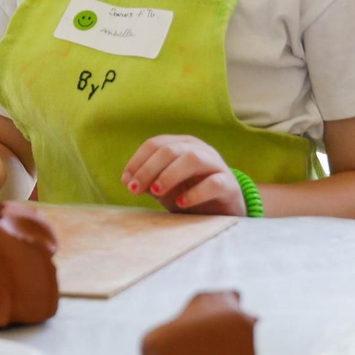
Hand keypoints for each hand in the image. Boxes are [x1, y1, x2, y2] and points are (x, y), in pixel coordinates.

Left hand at [122, 136, 245, 216]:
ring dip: (170, 174)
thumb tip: (129, 181)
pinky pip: (214, 183)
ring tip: (155, 192)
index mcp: (182, 145)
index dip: (138, 161)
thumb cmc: (189, 193)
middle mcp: (199, 149)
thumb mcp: (165, 187)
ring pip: (193, 159)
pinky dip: (195, 193)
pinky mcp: (229, 184)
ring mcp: (216, 165)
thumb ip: (149, 181)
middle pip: (171, 149)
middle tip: (134, 189)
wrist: (223, 210)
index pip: (156, 144)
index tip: (125, 181)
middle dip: (148, 169)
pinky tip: (181, 203)